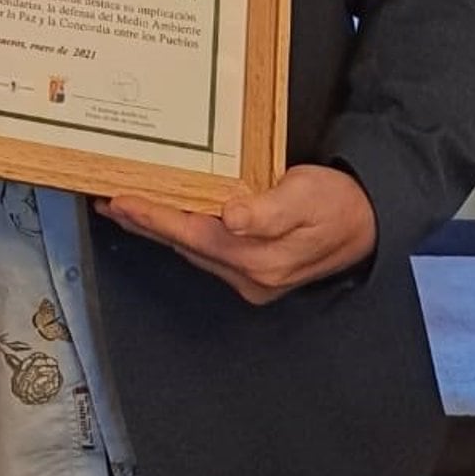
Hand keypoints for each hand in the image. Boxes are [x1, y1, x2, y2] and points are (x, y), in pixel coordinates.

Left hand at [97, 163, 377, 304]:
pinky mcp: (253, 270)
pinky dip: (179, 231)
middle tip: (105, 199)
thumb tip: (231, 218)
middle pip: (183, 245)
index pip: (191, 235)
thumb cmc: (336, 202)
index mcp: (258, 259)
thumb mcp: (305, 197)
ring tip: (123, 206)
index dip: (153, 217)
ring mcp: (250, 278)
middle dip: (143, 223)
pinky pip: (204, 248)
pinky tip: (165, 217)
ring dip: (156, 228)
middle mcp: (249, 276)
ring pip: (191, 248)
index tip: (119, 200)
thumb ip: (267, 211)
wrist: (368, 222)